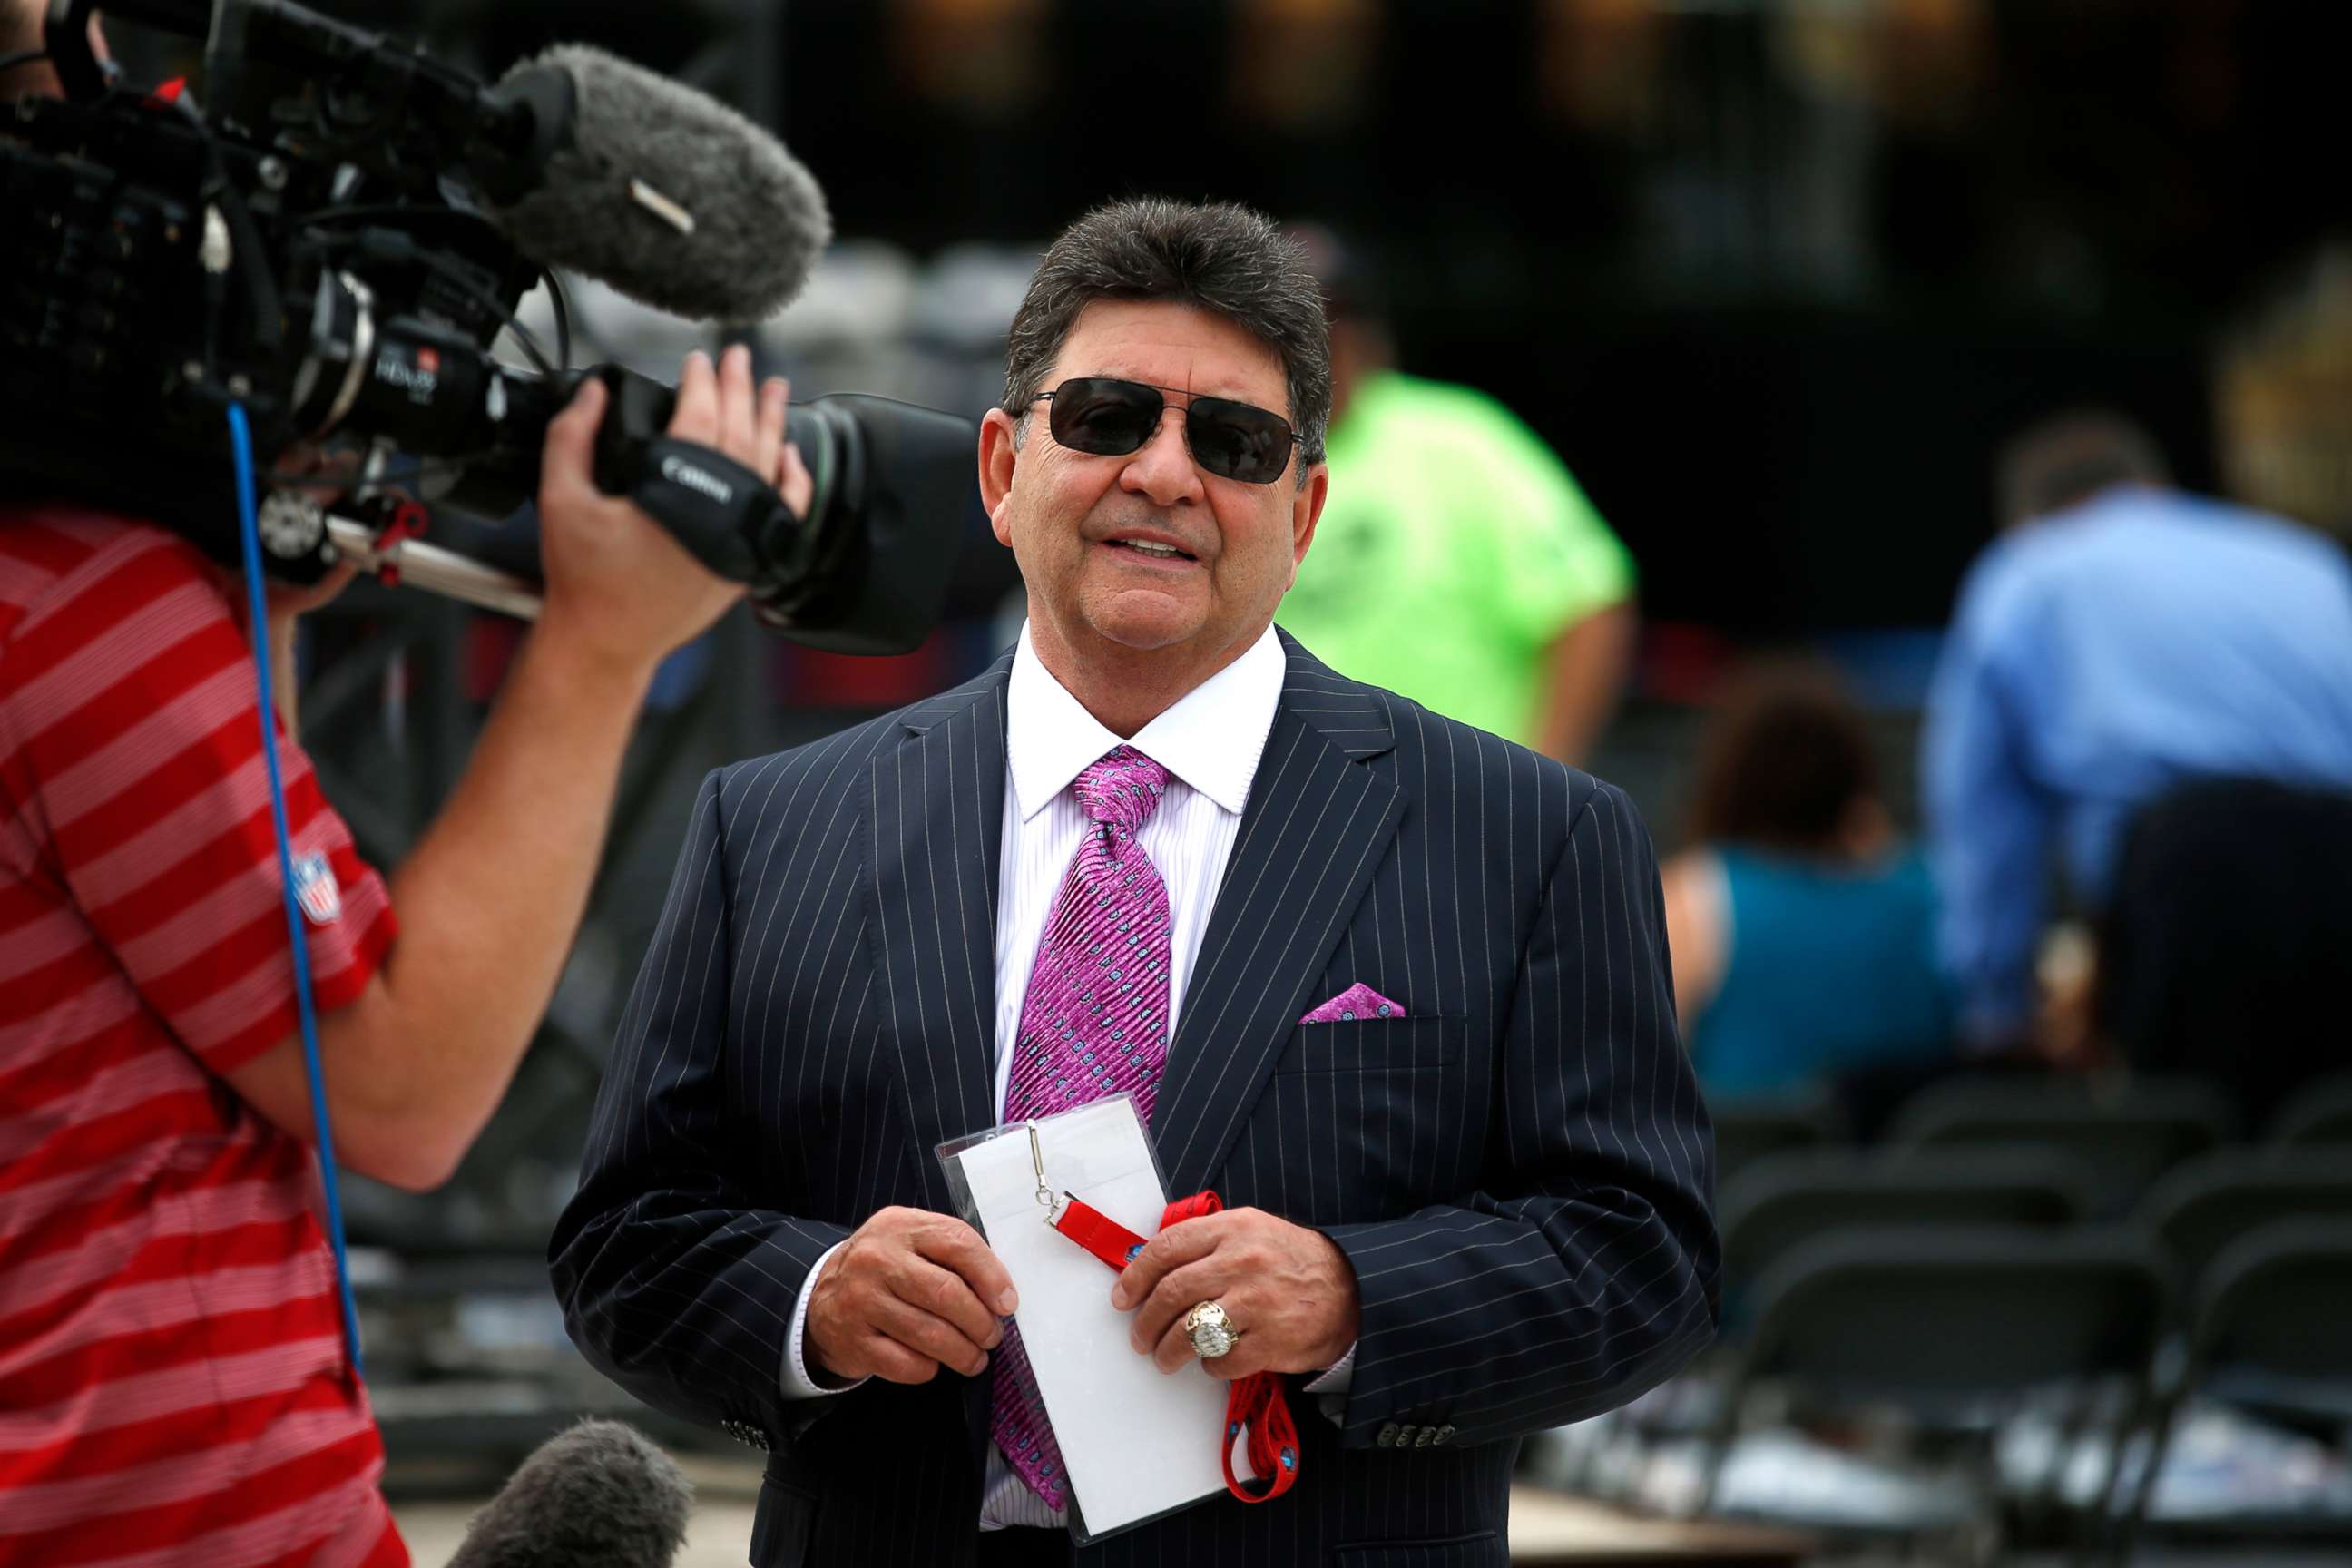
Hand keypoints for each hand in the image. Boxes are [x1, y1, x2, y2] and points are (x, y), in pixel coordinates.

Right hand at [534, 344, 812, 675]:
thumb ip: (572, 437)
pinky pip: (785, 513)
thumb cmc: (582, 576)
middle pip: (740, 433)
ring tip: (774, 389)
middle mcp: (718, 513)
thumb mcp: (560, 498)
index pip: (699, 417)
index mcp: (674, 491)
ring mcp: (740, 539)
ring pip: (769, 465)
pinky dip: (792, 480)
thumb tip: (594, 391)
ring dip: (772, 422)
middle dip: (741, 388)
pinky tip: (789, 454)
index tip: (698, 359)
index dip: (701, 381)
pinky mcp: (749, 562)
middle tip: (741, 357)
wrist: (606, 640)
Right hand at [805, 1207, 1017, 1385]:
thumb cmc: (883, 1268)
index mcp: (902, 1226)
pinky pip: (906, 1363)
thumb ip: (953, 1255)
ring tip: (974, 1357)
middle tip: (992, 1336)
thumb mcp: (912, 1241)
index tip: (1007, 1303)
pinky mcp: (854, 1340)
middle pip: (947, 1293)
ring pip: (930, 1334)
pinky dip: (929, 1368)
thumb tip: (1000, 1295)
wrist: (821, 1295)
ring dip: (963, 1353)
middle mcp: (878, 1259)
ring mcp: (861, 1300)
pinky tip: (934, 1363)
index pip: (958, 1243)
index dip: (992, 1276)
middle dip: (980, 1322)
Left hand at [1113, 1207, 1360, 1379]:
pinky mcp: (1272, 1341)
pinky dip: (1210, 1367)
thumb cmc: (1291, 1260)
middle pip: (1171, 1293)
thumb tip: (1150, 1266)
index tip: (1122, 1298)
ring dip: (1167, 1351)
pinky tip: (1212, 1362)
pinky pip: (1222, 1361)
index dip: (1135, 1276)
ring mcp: (1257, 1303)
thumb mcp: (1252, 1230)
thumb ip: (1206, 1242)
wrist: (1351, 1287)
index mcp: (1233, 1229)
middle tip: (1139, 1337)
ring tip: (1164, 1359)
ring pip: (1190, 1331)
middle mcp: (1242, 1262)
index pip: (1167, 1248)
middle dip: (1145, 1322)